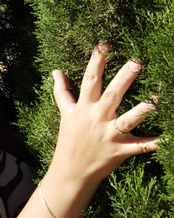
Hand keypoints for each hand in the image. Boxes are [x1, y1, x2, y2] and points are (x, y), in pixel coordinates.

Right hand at [51, 42, 158, 185]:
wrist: (71, 172)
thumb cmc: (69, 140)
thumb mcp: (65, 114)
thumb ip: (62, 92)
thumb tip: (55, 72)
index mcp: (84, 108)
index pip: (90, 80)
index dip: (97, 62)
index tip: (104, 45)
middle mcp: (97, 119)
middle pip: (112, 95)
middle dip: (124, 79)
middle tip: (136, 63)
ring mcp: (109, 136)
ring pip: (128, 121)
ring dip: (143, 110)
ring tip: (157, 99)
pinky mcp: (120, 151)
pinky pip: (140, 146)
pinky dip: (155, 142)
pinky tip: (169, 137)